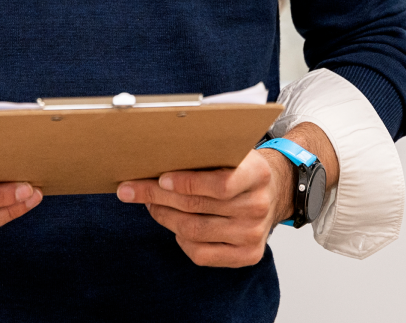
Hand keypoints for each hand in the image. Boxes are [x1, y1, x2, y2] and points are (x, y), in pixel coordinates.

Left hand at [116, 148, 292, 267]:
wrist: (273, 193)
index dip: (188, 182)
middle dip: (158, 196)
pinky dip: (181, 239)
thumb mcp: (232, 150)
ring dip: (164, 216)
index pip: (220, 184)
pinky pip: (202, 254)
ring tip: (148, 203)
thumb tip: (157, 152)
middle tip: (132, 189)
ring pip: (195, 231)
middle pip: (198, 207)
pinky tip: (172, 225)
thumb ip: (206, 151)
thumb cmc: (241, 167)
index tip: (161, 177)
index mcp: (257, 173)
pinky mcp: (247, 255)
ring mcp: (254, 234)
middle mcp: (258, 206)